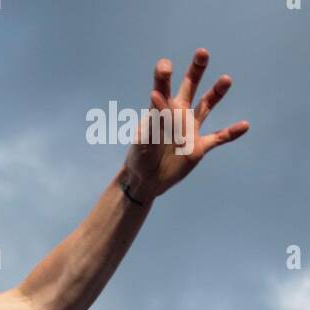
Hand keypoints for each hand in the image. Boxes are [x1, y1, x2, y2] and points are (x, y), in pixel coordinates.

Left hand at [122, 48, 248, 201]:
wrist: (145, 180)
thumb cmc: (140, 156)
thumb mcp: (144, 138)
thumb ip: (153, 119)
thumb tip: (156, 96)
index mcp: (161, 110)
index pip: (163, 87)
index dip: (163, 76)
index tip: (165, 67)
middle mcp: (178, 114)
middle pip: (190, 86)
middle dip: (196, 70)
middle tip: (202, 53)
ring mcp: (190, 129)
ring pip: (206, 106)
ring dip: (216, 93)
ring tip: (226, 79)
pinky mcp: (198, 147)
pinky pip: (218, 138)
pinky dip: (230, 133)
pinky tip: (245, 125)